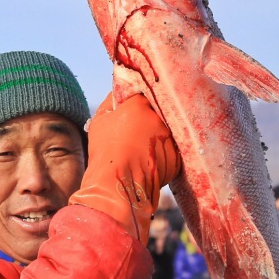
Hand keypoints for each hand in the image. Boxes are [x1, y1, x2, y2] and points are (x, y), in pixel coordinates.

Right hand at [68, 93, 180, 241]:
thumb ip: (112, 100)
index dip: (138, 102)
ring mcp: (171, 137)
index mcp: (140, 104)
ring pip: (167, 131)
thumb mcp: (100, 119)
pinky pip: (171, 149)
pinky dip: (163, 153)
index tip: (133, 109)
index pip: (144, 93)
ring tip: (142, 149)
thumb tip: (121, 92)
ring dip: (158, 136)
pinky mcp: (178, 157)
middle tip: (138, 130)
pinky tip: (150, 161)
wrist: (117, 186)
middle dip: (150, 118)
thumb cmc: (105, 152)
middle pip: (159, 111)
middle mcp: (160, 117)